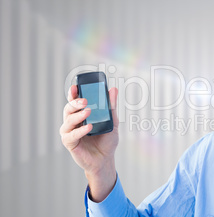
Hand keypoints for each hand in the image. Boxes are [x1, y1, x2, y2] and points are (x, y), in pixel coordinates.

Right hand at [60, 85, 118, 200]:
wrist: (106, 159)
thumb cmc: (107, 140)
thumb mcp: (112, 121)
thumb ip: (111, 106)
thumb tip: (113, 90)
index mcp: (81, 115)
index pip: (74, 101)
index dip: (73, 93)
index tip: (75, 86)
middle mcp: (73, 122)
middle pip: (68, 109)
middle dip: (75, 102)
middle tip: (85, 100)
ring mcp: (70, 132)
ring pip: (68, 120)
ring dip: (77, 115)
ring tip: (88, 111)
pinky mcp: (70, 143)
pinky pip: (71, 135)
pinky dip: (80, 130)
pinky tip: (88, 127)